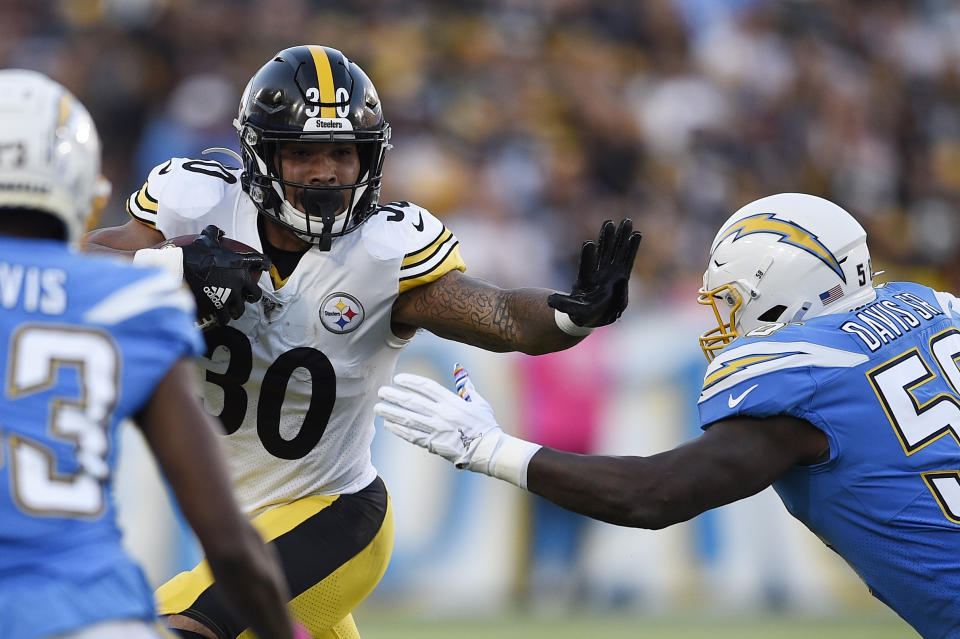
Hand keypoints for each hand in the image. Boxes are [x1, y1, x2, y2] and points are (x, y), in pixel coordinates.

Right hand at [181, 225, 269, 329]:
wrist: (183, 269)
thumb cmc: (195, 253)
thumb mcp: (207, 239)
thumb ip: (215, 233)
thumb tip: (219, 230)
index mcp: (240, 263)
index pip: (261, 262)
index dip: (266, 264)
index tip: (266, 267)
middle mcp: (240, 280)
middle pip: (255, 293)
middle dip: (253, 295)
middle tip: (248, 296)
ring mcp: (231, 293)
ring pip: (242, 307)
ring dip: (238, 309)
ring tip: (234, 310)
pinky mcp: (220, 304)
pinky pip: (226, 317)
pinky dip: (225, 318)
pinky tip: (223, 319)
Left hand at [375, 364, 500, 467]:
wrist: (487, 450)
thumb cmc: (485, 426)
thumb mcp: (479, 403)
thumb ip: (467, 387)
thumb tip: (459, 370)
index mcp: (452, 402)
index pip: (427, 387)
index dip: (411, 381)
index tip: (398, 379)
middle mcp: (442, 414)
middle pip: (413, 402)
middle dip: (395, 396)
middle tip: (381, 391)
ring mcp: (436, 429)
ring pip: (409, 419)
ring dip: (391, 413)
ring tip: (378, 408)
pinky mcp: (433, 444)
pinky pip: (412, 435)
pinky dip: (399, 429)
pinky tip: (388, 424)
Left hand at [548, 219, 641, 327]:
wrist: (590, 316)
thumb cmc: (581, 314)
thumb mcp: (570, 311)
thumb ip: (562, 304)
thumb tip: (549, 299)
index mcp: (586, 283)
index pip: (586, 268)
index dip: (587, 257)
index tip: (588, 244)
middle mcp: (598, 275)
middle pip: (603, 253)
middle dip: (607, 239)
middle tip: (609, 223)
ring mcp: (609, 273)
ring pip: (616, 252)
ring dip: (621, 237)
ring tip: (627, 221)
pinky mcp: (621, 275)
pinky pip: (627, 259)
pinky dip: (632, 248)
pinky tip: (637, 234)